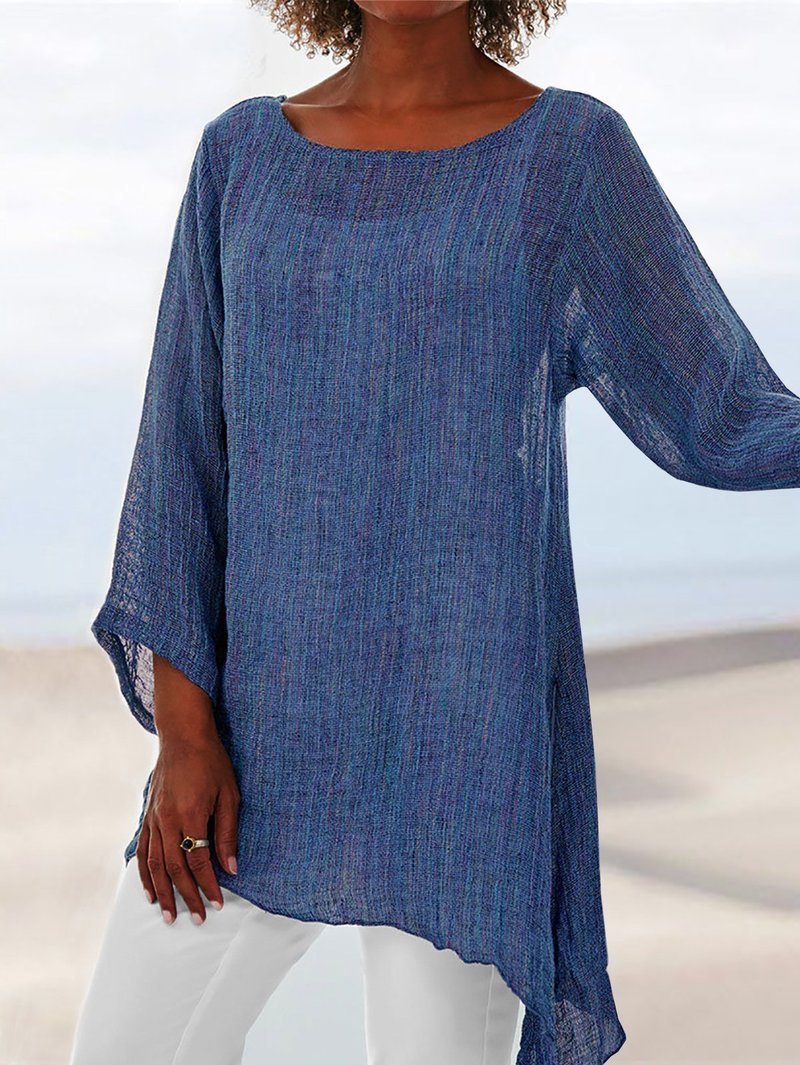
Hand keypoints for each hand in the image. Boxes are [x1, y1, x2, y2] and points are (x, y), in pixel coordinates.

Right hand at [136, 732, 239, 924]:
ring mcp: (154, 819)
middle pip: (174, 869)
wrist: (183, 735)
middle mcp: (167, 821)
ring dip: (162, 893)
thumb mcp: (229, 794)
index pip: (198, 861)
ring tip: (169, 915)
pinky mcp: (148, 816)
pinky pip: (143, 851)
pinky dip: (144, 874)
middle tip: (195, 919)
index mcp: (190, 815)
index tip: (217, 904)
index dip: (208, 886)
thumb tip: (231, 867)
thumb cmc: (211, 762)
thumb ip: (227, 832)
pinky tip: (150, 891)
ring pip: (154, 865)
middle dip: (185, 897)